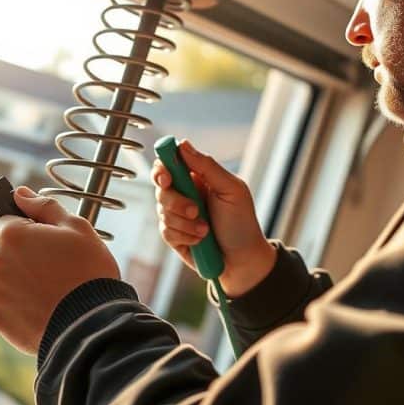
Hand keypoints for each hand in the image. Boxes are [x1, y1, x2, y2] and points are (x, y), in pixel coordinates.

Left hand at [0, 186, 119, 354]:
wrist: (91, 324)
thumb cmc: (88, 272)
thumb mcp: (76, 228)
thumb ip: (44, 207)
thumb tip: (20, 193)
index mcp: (10, 234)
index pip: (0, 223)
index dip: (21, 230)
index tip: (40, 241)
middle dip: (16, 255)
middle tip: (48, 267)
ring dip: (15, 279)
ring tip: (47, 289)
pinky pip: (1, 302)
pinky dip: (15, 302)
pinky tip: (41, 306)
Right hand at [151, 139, 275, 296]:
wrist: (243, 259)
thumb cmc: (241, 222)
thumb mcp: (231, 190)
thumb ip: (207, 166)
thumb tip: (183, 145)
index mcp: (197, 177)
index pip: (169, 163)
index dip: (162, 167)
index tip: (166, 178)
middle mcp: (184, 193)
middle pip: (160, 187)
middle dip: (176, 201)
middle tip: (196, 210)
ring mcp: (176, 215)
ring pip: (162, 211)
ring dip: (186, 222)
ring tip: (206, 229)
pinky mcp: (173, 235)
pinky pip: (166, 231)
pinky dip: (185, 236)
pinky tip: (201, 240)